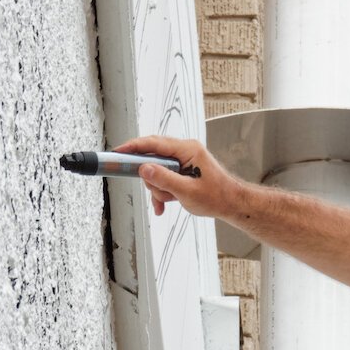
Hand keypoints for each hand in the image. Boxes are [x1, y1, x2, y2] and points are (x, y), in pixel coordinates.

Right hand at [115, 135, 242, 218]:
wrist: (232, 205)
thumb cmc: (218, 197)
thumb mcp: (187, 191)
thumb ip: (164, 179)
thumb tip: (143, 168)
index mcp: (188, 149)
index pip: (153, 143)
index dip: (132, 147)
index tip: (117, 152)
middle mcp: (184, 151)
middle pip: (152, 157)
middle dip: (150, 178)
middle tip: (156, 191)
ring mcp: (183, 161)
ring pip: (156, 171)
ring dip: (158, 189)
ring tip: (169, 201)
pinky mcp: (182, 171)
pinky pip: (164, 178)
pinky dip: (162, 192)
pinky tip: (162, 206)